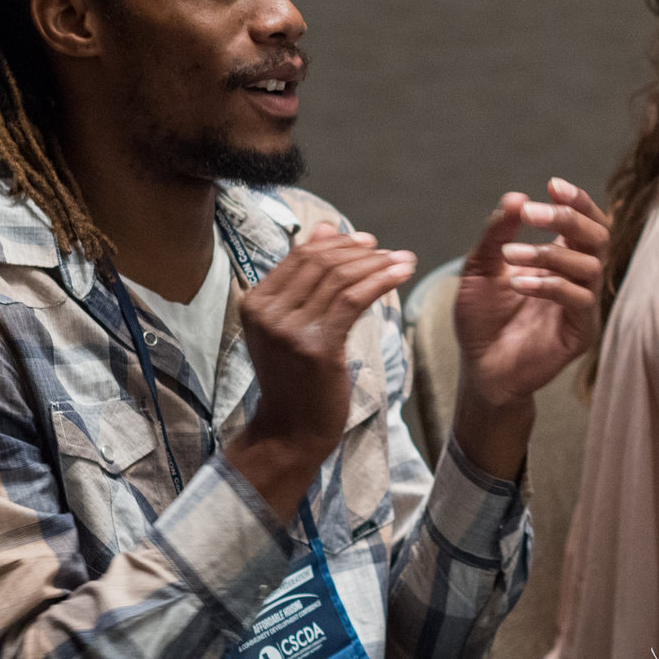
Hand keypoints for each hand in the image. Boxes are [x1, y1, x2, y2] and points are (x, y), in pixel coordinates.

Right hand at [228, 221, 416, 517]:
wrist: (290, 431)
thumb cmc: (296, 378)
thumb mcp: (292, 323)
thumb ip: (305, 277)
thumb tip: (324, 227)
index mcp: (255, 301)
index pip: (300, 256)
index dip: (338, 243)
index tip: (367, 241)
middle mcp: (266, 311)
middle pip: (320, 262)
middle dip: (360, 251)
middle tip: (388, 250)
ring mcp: (289, 329)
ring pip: (339, 278)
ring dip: (377, 264)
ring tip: (403, 260)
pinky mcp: (317, 346)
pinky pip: (353, 300)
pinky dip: (381, 281)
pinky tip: (401, 274)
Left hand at [451, 178, 610, 479]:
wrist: (479, 369)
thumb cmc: (482, 319)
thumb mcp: (480, 268)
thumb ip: (497, 234)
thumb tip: (515, 198)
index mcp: (563, 258)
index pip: (586, 221)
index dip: (577, 201)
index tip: (552, 185)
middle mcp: (580, 278)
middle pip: (599, 237)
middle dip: (567, 220)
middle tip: (532, 214)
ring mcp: (584, 306)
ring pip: (590, 266)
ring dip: (550, 254)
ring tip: (510, 257)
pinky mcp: (581, 332)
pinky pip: (578, 300)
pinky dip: (549, 285)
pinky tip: (519, 283)